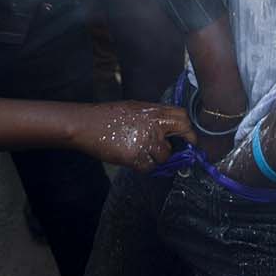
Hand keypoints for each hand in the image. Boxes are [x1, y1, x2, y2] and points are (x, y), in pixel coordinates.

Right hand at [69, 101, 195, 171]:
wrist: (86, 124)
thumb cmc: (107, 115)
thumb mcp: (134, 108)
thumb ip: (152, 117)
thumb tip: (167, 128)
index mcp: (153, 111)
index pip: (182, 116)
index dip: (188, 128)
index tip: (189, 137)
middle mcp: (153, 124)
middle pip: (181, 132)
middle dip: (183, 144)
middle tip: (181, 152)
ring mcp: (145, 141)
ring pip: (165, 155)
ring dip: (158, 158)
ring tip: (145, 153)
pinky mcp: (134, 156)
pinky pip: (149, 167)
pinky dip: (144, 166)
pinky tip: (135, 160)